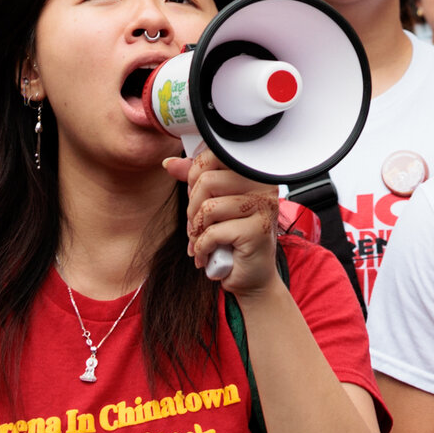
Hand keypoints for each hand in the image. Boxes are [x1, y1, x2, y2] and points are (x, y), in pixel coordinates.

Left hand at [165, 150, 280, 294]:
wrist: (252, 277)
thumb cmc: (232, 239)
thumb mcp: (211, 205)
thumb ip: (195, 180)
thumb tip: (170, 163)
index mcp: (251, 172)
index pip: (214, 155)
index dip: (194, 175)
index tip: (195, 196)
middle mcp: (262, 184)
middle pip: (207, 180)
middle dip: (192, 208)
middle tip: (196, 226)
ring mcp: (263, 206)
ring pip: (208, 207)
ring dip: (196, 231)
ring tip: (202, 242)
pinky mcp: (258, 230)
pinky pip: (214, 232)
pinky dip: (202, 248)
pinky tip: (207, 256)